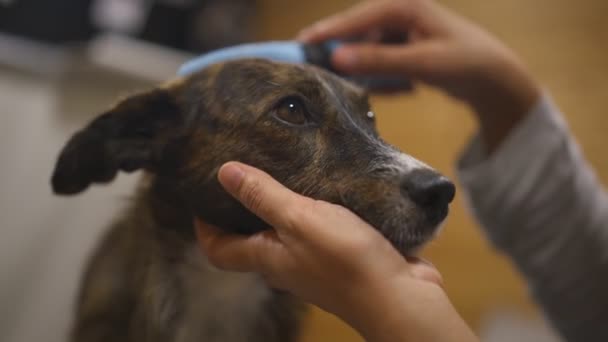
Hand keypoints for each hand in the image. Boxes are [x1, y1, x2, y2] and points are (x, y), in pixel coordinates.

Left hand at [195, 161, 477, 341]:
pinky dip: (314, 212)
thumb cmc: (345, 258)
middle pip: (251, 241)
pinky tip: (326, 188)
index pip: (219, 250)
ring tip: (286, 172)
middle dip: (243, 210)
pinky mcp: (342, 257)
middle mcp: (286, 265)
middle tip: (246, 173)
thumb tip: (223, 173)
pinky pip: (318, 233)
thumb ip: (262, 195)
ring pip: (287, 235)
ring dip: (282, 208)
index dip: (204, 227)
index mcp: (267, 258)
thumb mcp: (299, 218)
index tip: (204, 197)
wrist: (399, 295)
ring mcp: (315, 264)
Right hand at [298, 0, 541, 151]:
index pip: (358, 18)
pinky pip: (382, 61)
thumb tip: (336, 59)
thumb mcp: (421, 62)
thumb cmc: (464, 62)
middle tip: (307, 61)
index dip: (329, 31)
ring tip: (334, 80)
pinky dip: (376, 75)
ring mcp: (405, 34)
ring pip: (369, 48)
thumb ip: (379, 61)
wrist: (495, 79)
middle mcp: (402, 15)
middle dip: (336, 47)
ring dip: (356, 64)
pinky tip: (377, 90)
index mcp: (405, 7)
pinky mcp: (409, 51)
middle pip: (359, 31)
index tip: (301, 43)